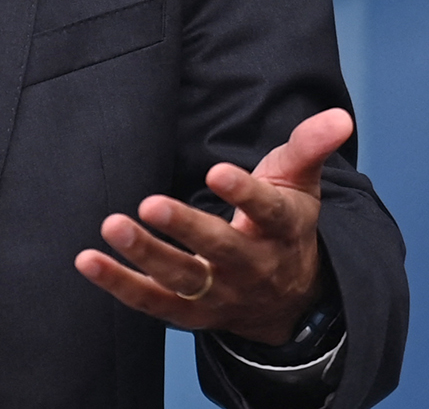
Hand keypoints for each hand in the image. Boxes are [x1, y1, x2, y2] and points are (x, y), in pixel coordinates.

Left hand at [73, 108, 351, 344]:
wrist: (288, 299)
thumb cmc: (283, 223)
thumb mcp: (299, 182)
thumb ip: (310, 146)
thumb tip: (340, 115)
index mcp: (282, 228)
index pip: (267, 211)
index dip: (244, 193)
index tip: (216, 171)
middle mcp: (253, 265)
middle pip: (220, 249)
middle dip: (186, 228)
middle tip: (150, 203)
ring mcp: (221, 293)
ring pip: (183, 279)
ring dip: (145, 255)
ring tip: (111, 226)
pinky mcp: (191, 313)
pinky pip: (153, 303)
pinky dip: (119, 284)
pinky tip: (88, 260)